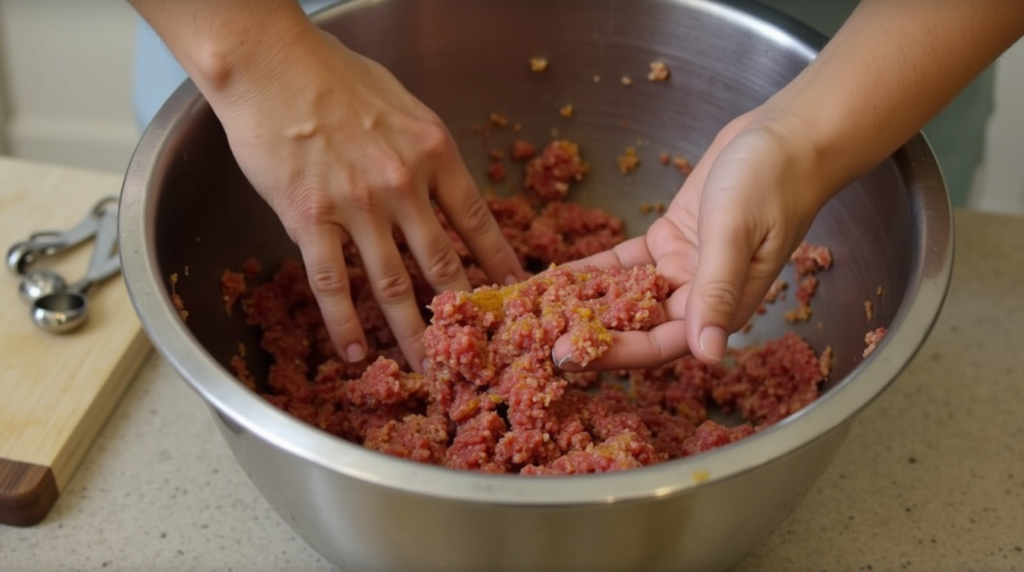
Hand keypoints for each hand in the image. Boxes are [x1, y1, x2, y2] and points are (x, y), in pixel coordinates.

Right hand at [210, 30, 525, 371]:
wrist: (271, 64)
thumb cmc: (334, 74)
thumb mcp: (403, 104)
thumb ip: (425, 149)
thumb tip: (440, 182)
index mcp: (434, 153)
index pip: (478, 220)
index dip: (499, 262)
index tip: (515, 291)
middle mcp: (403, 186)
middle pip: (442, 264)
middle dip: (462, 312)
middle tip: (477, 348)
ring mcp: (357, 206)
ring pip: (392, 285)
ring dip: (411, 333)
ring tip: (425, 367)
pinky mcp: (309, 219)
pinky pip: (331, 283)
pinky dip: (344, 322)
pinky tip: (354, 351)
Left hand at [553, 108, 828, 368]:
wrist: (787, 135)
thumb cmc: (772, 182)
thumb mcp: (736, 234)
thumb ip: (717, 292)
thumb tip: (708, 355)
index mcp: (722, 307)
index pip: (660, 343)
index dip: (613, 353)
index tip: (566, 355)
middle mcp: (699, 296)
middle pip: (637, 326)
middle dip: (589, 332)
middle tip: (536, 336)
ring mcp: (683, 269)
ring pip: (626, 296)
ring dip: (585, 302)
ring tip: (537, 309)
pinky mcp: (671, 241)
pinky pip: (627, 264)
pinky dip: (596, 270)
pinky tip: (558, 275)